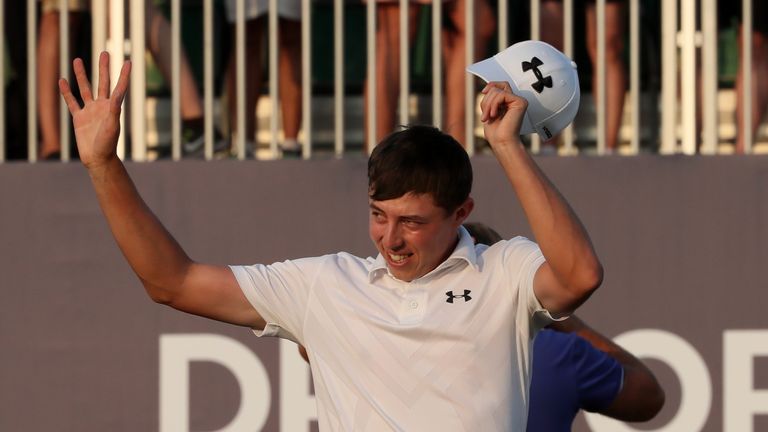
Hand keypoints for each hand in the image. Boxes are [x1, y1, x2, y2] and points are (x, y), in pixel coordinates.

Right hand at [59, 52, 130, 169]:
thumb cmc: (108, 144)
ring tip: (78, 60)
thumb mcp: (112, 126)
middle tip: (105, 52)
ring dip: (82, 75)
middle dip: (104, 68)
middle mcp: (102, 106)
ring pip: (85, 88)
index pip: (119, 87)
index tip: (129, 62)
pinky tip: (62, 80)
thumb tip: (115, 96)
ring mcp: (90, 111)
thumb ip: (113, 110)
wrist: (97, 158)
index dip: (124, 75)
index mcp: (112, 107)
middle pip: (103, 82)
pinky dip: (66, 92)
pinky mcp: (79, 118)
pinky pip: (71, 102)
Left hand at [479, 81, 527, 147]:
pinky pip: (502, 95)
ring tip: (487, 118)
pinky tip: (494, 115)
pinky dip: (493, 104)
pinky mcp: (521, 102)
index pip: (501, 85)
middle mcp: (515, 101)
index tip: (483, 92)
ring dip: (488, 105)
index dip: (491, 85)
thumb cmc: (495, 132)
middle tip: (484, 116)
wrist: (502, 142)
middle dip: (486, 101)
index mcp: (509, 103)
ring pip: (497, 91)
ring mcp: (519, 101)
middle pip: (496, 88)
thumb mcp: (488, 110)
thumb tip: (488, 87)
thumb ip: (490, 98)